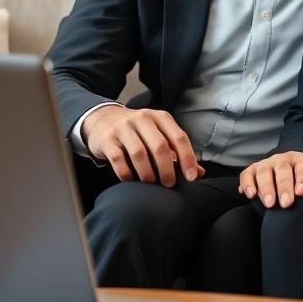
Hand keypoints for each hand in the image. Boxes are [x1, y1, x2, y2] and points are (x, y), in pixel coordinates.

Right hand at [82, 105, 203, 186]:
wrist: (103, 119)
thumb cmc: (138, 131)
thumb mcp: (159, 134)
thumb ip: (178, 153)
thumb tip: (199, 173)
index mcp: (160, 117)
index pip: (179, 137)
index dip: (188, 159)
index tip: (191, 177)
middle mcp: (142, 119)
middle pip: (160, 146)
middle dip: (167, 169)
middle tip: (169, 184)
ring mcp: (123, 128)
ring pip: (139, 154)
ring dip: (148, 174)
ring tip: (151, 183)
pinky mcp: (108, 140)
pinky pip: (118, 160)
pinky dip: (127, 174)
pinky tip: (131, 179)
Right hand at [238, 152, 302, 207]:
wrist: (288, 169)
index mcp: (299, 160)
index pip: (302, 166)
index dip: (302, 179)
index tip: (302, 193)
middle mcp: (281, 159)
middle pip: (282, 169)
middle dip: (283, 186)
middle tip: (286, 203)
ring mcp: (265, 164)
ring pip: (263, 172)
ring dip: (265, 188)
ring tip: (269, 204)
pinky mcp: (252, 170)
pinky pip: (246, 175)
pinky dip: (247, 184)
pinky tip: (250, 195)